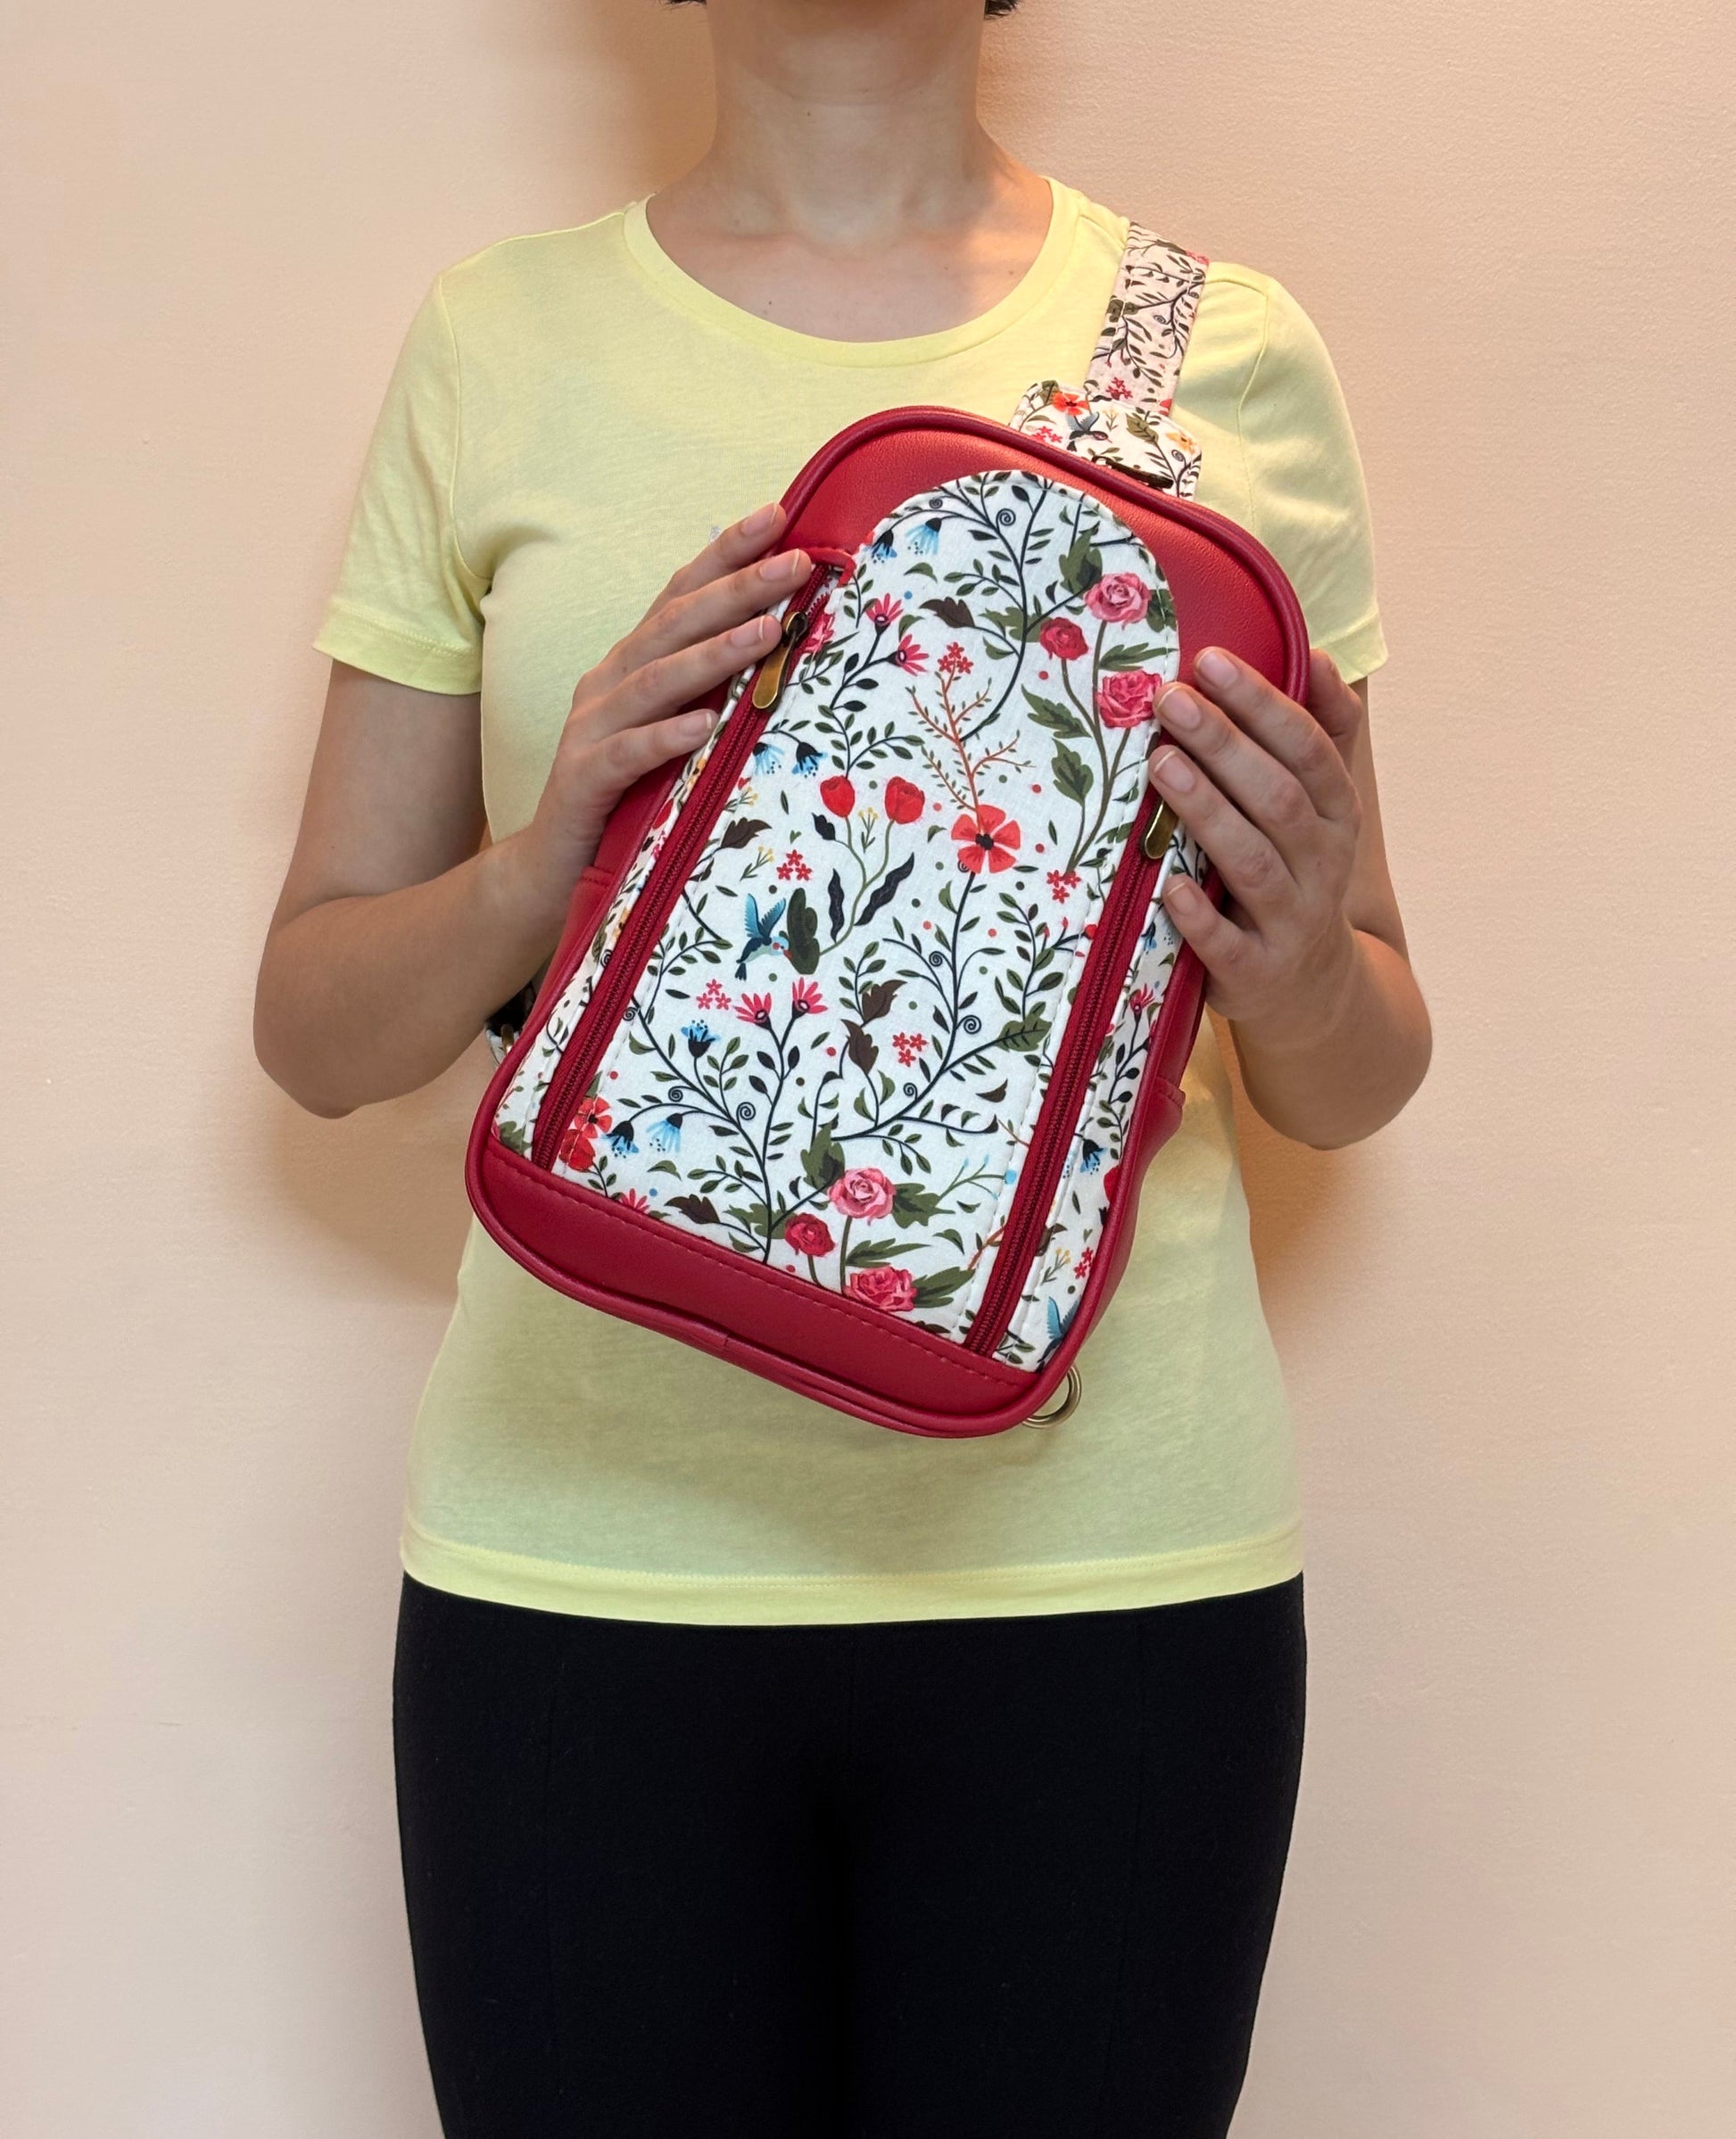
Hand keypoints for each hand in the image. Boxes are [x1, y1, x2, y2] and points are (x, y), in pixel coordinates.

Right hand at [499, 502, 808, 937]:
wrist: (554, 865)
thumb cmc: (629, 792)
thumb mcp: (673, 727)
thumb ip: (710, 685)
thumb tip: (782, 640)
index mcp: (633, 662)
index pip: (682, 594)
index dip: (727, 553)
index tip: (780, 515)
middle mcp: (609, 682)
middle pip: (675, 624)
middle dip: (737, 589)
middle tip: (795, 565)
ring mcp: (592, 728)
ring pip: (656, 681)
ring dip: (714, 654)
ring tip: (768, 632)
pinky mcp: (585, 779)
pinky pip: (629, 754)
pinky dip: (666, 737)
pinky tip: (704, 726)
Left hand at [1150, 646, 1365, 1043]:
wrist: (1311, 989)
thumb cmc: (1297, 873)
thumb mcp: (1322, 808)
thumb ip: (1321, 732)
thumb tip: (1315, 653)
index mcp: (1337, 814)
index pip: (1309, 749)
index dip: (1263, 704)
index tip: (1210, 661)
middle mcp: (1322, 864)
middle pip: (1278, 797)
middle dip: (1225, 745)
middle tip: (1171, 699)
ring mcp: (1290, 921)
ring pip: (1252, 861)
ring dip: (1207, 811)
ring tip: (1161, 764)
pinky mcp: (1254, 972)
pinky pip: (1226, 943)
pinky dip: (1198, 915)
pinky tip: (1166, 885)